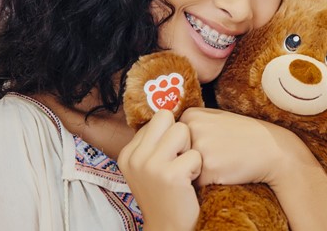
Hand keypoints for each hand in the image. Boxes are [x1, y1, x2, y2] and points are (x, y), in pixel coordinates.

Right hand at [117, 110, 200, 230]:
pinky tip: (189, 183)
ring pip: (182, 131)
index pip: (156, 118)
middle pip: (167, 117)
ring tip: (183, 170)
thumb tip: (169, 108)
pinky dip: (197, 168)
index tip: (168, 157)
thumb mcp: (149, 167)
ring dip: (190, 150)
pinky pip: (195, 155)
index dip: (170, 134)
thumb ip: (153, 141)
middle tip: (179, 158)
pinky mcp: (170, 175)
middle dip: (180, 134)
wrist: (170, 227)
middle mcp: (135, 157)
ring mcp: (150, 166)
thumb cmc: (167, 193)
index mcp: (128, 152)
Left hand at [179, 107, 305, 186]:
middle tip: (217, 153)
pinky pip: (196, 182)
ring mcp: (199, 147)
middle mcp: (192, 128)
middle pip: (175, 155)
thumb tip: (165, 137)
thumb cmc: (243, 135)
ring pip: (183, 169)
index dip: (189, 147)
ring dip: (198, 172)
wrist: (271, 149)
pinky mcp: (208, 167)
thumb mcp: (215, 118)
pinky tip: (224, 171)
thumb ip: (192, 124)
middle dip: (190, 160)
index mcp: (191, 114)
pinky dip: (207, 182)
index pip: (172, 140)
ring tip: (221, 161)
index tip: (211, 142)